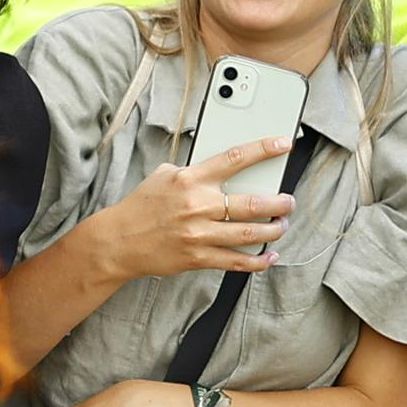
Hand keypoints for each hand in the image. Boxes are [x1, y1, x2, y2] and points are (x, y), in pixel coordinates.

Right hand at [93, 138, 296, 282]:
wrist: (119, 240)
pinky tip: (269, 256)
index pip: (234, 158)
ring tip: (282, 225)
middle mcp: (197, 205)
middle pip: (252, 203)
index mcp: (190, 178)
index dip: (263, 150)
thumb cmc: (142, 206)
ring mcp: (199, 234)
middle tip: (288, 202)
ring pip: (250, 233)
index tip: (282, 144)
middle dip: (279, 203)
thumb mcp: (163, 175)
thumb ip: (192, 170)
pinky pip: (236, 261)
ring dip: (274, 230)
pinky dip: (258, 261)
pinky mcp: (198, 258)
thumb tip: (219, 168)